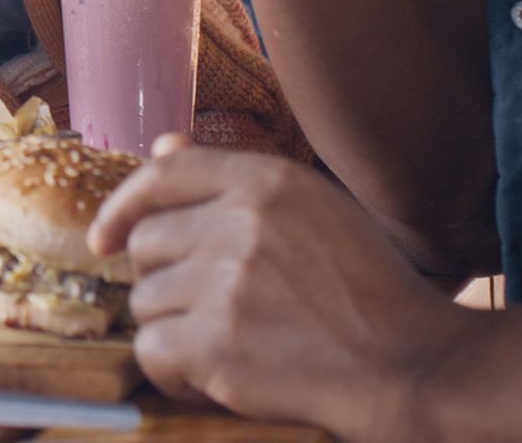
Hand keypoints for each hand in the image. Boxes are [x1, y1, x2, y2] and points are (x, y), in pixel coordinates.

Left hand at [90, 137, 466, 439]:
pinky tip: (211, 377)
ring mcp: (226, 284)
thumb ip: (235, 179)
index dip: (121, 206)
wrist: (418, 367)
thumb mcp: (318, 210)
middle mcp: (242, 222)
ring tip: (228, 344)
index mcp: (269, 180)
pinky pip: (151, 351)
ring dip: (174, 328)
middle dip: (165, 280)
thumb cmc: (371, 290)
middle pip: (145, 244)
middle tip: (210, 310)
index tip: (104, 237)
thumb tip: (160, 144)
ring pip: (145, 300)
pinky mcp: (216, 345)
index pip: (161, 175)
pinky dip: (172, 371)